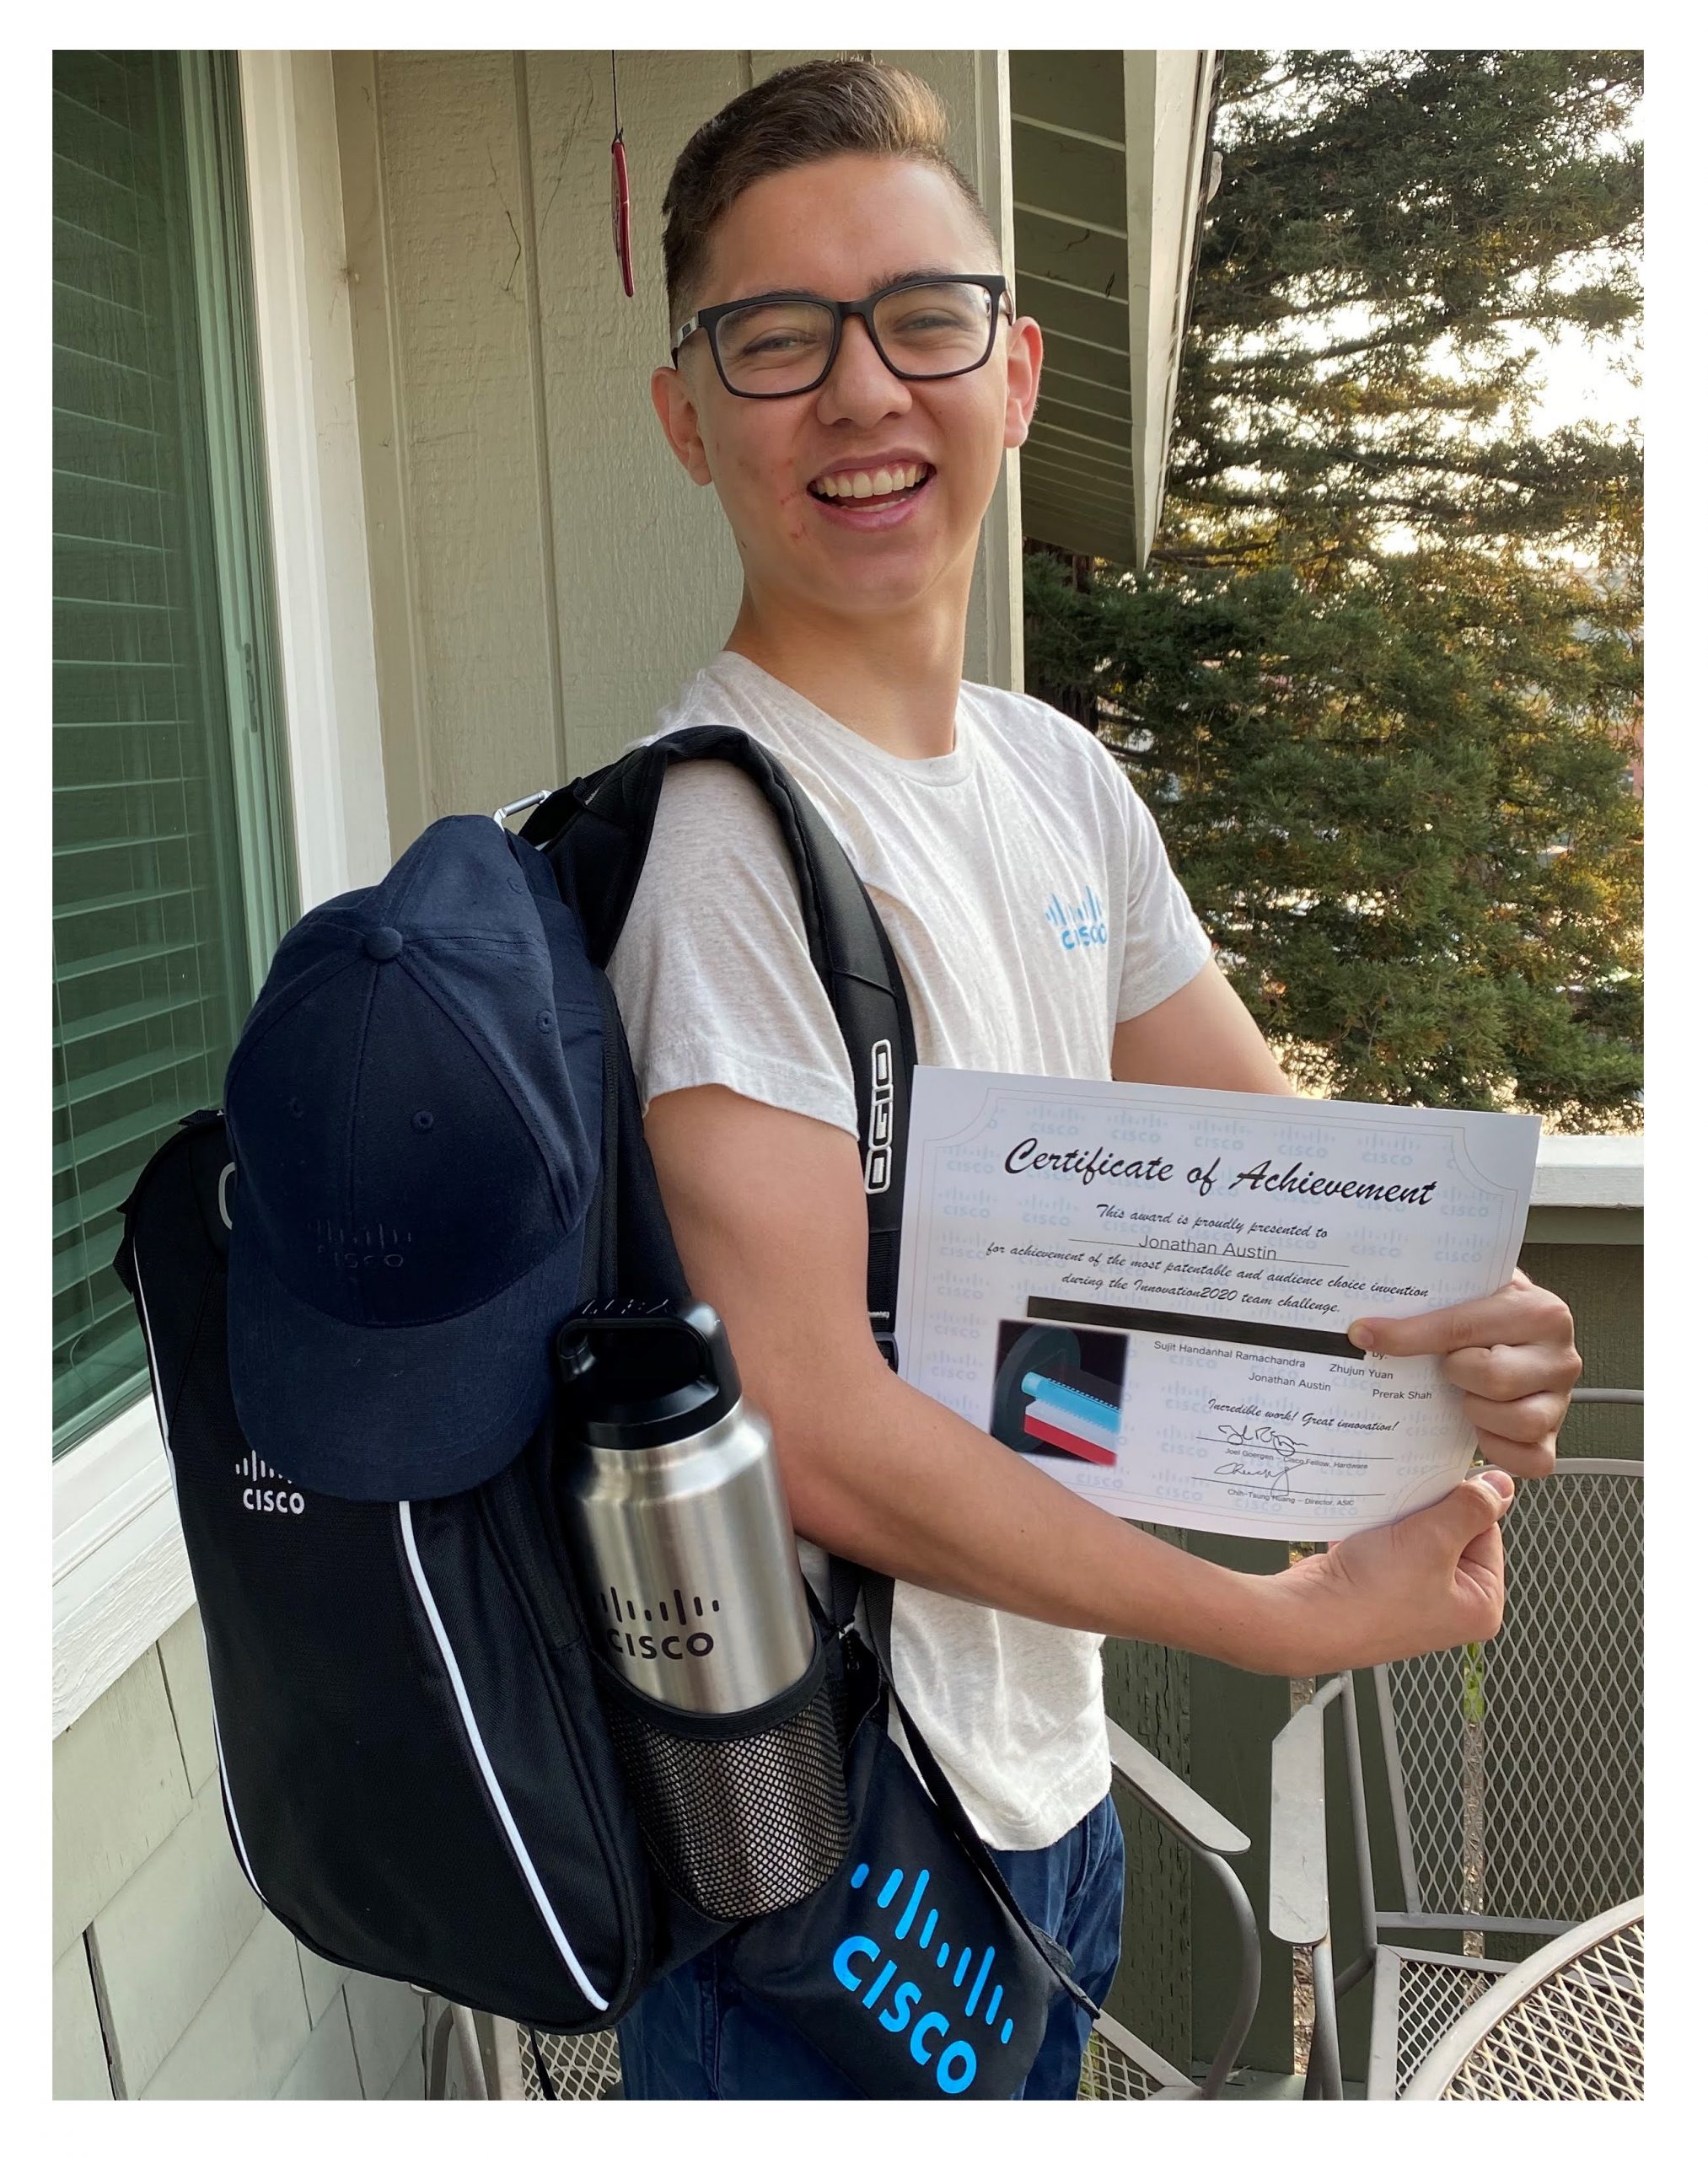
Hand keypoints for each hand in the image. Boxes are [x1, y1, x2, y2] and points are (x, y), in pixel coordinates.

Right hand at [1266, 1469, 1514, 1674]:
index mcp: (1481, 1604)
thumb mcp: (1434, 1540)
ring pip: (1418, 1534)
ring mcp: (1415, 1597)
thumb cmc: (1373, 1596)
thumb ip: (1471, 1507)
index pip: (1488, 1531)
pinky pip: (1390, 1545)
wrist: (1310, 1616)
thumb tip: (1502, 1485)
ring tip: (1383, 1521)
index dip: (1461, 1507)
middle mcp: (1452, 1605)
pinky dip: (1378, 1531)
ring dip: (1400, 1519)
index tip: (1437, 1494)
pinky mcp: (1383, 1588)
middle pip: (1453, 1532)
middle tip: (1407, 1510)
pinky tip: (1364, 1531)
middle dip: (1427, 1512)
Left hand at [1347, 1268, 1580, 1478]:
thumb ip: (1431, 1298)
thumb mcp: (1469, 1291)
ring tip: (1466, 1395)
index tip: (1367, 1335)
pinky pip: (1530, 1460)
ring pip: (1518, 1422)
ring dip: (1478, 1412)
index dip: (1408, 1336)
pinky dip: (1498, 1449)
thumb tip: (1364, 1326)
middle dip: (1456, 1375)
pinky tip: (1480, 1428)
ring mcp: (1561, 1401)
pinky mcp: (1553, 1439)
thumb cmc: (1490, 1315)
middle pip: (1494, 1378)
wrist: (1523, 1335)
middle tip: (1448, 1367)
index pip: (1463, 1327)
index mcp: (1540, 1311)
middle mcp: (1560, 1357)